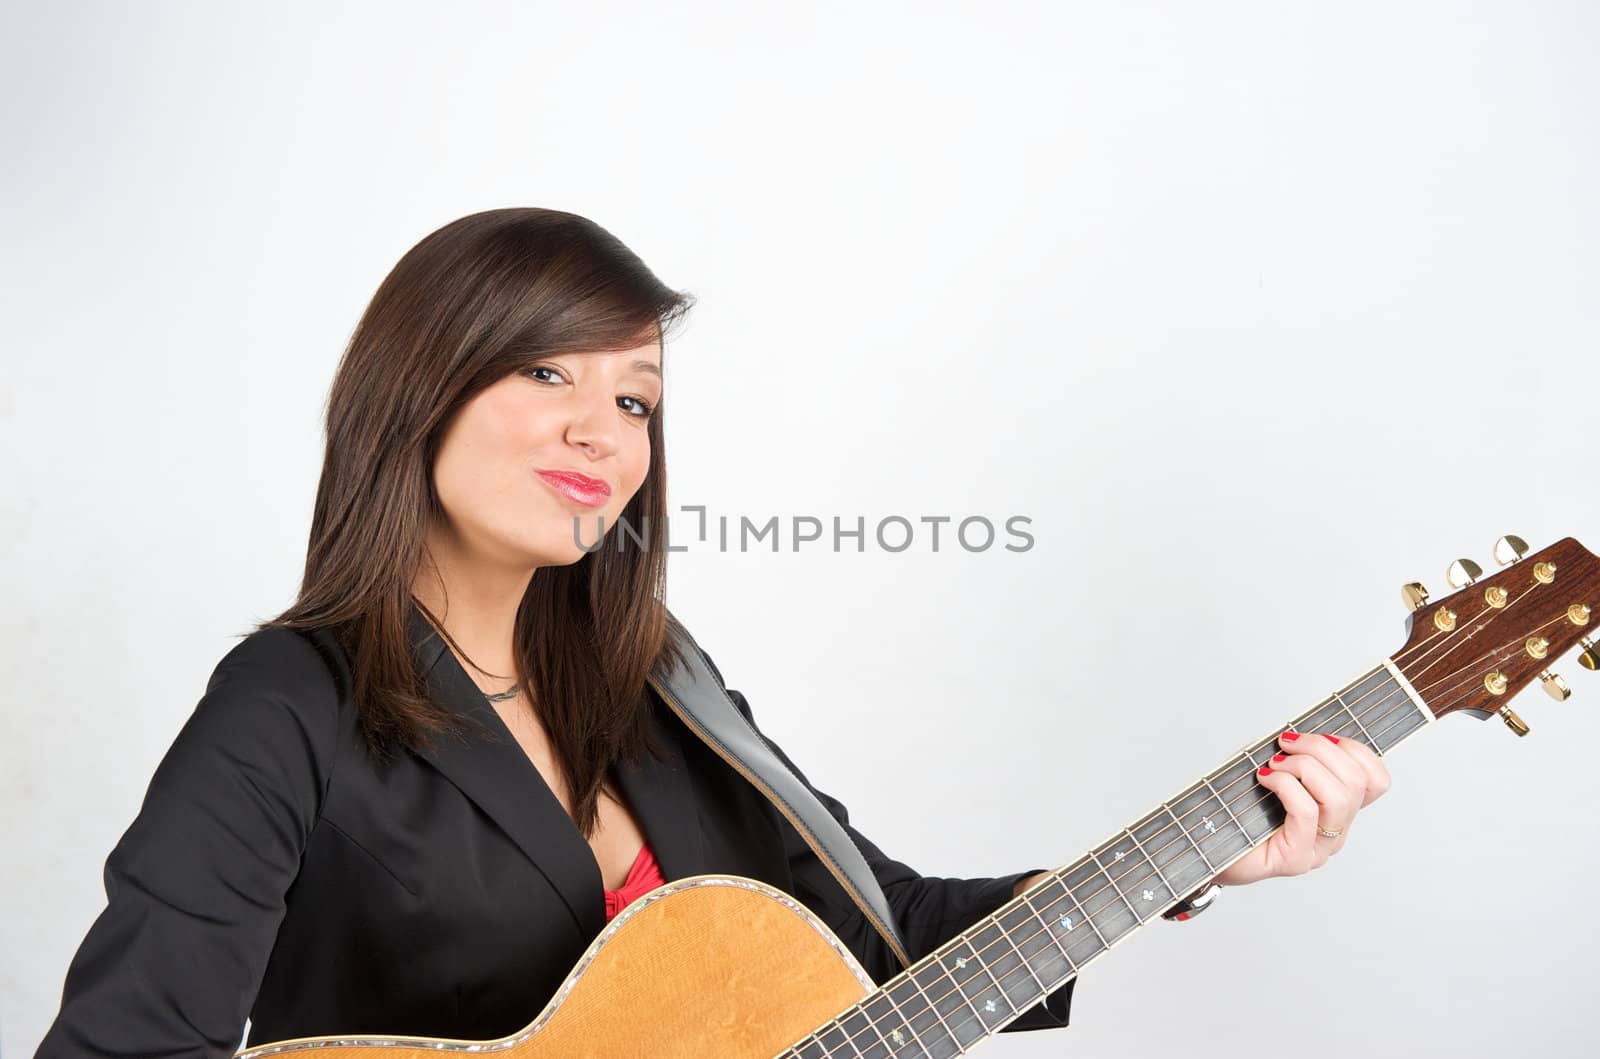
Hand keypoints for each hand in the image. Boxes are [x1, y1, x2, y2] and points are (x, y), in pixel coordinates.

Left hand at [1211, 731, 1390, 887]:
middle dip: (1319, 748)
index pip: (1375, 780)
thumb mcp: (1268, 768)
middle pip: (1356, 781)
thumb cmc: (1234, 807)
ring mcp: (1317, 848)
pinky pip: (1306, 811)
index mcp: (1336, 809)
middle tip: (1285, 743)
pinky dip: (1285, 784)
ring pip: (1338, 796)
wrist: (1204, 847)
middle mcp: (1334, 832)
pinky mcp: (1296, 859)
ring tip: (1274, 763)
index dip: (1354, 750)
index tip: (1319, 737)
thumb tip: (1300, 732)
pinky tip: (1264, 779)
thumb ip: (1290, 754)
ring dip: (1304, 765)